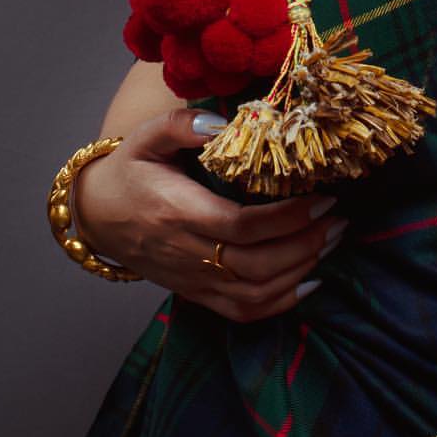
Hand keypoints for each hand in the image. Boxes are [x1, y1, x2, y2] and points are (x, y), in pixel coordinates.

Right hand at [73, 108, 349, 321]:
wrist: (98, 214)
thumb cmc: (130, 170)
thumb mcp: (147, 136)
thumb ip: (181, 124)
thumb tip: (222, 124)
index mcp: (177, 212)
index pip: (240, 226)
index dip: (287, 218)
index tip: (321, 197)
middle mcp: (186, 252)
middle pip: (255, 265)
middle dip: (306, 244)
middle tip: (339, 218)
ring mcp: (191, 279)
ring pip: (253, 294)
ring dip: (301, 271)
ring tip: (333, 239)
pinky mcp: (195, 293)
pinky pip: (242, 312)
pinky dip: (281, 303)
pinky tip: (311, 280)